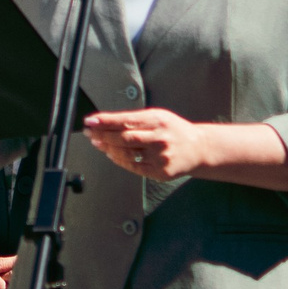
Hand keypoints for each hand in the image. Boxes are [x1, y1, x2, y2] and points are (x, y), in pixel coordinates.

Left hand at [83, 107, 209, 179]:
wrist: (198, 148)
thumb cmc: (173, 130)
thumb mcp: (158, 117)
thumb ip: (135, 119)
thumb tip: (105, 123)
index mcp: (158, 120)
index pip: (126, 120)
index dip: (105, 121)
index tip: (90, 121)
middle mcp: (160, 137)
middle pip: (124, 138)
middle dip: (102, 135)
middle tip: (89, 132)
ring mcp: (160, 156)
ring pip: (127, 153)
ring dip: (108, 148)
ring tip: (98, 143)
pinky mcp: (160, 171)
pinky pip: (134, 166)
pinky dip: (119, 160)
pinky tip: (111, 155)